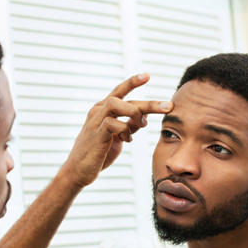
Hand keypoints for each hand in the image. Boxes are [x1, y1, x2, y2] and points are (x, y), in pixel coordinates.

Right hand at [65, 73, 172, 187]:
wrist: (79, 172)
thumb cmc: (99, 154)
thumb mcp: (118, 137)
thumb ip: (129, 125)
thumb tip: (144, 117)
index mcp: (103, 109)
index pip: (119, 91)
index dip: (133, 81)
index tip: (148, 75)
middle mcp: (98, 111)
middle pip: (125, 98)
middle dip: (149, 103)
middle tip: (169, 106)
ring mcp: (95, 121)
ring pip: (117, 104)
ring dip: (135, 113)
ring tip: (142, 126)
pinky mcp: (95, 134)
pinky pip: (113, 124)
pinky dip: (125, 130)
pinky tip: (128, 140)